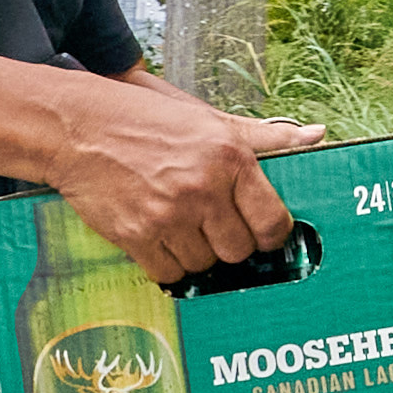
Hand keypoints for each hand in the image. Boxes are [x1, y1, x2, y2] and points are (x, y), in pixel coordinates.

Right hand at [45, 73, 321, 281]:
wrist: (77, 127)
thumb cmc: (145, 120)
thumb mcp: (209, 120)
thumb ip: (265, 136)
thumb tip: (315, 136)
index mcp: (230, 157)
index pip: (273, 221)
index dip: (271, 235)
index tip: (262, 234)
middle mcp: (204, 188)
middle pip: (240, 250)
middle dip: (231, 243)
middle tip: (212, 225)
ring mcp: (170, 214)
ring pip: (205, 264)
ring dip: (197, 253)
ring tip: (180, 224)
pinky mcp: (137, 234)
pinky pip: (170, 273)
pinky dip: (168, 263)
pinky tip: (159, 238)